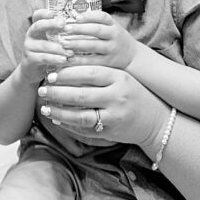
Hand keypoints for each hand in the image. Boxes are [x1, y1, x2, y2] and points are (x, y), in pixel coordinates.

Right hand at [17, 9, 70, 84]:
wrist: (32, 72)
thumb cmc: (47, 53)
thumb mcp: (51, 41)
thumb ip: (60, 34)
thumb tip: (79, 27)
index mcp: (37, 28)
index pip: (37, 16)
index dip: (44, 13)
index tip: (54, 13)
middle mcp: (30, 35)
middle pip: (38, 26)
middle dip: (51, 24)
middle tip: (63, 24)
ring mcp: (28, 48)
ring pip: (44, 45)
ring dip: (58, 48)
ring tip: (71, 51)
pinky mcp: (30, 60)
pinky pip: (43, 58)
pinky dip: (55, 59)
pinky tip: (64, 60)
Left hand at [37, 64, 169, 150]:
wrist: (156, 120)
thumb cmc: (134, 94)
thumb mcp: (122, 78)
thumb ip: (100, 73)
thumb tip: (67, 67)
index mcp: (119, 78)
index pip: (89, 72)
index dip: (68, 73)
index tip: (51, 73)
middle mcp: (117, 97)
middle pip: (82, 94)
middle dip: (58, 92)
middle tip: (42, 89)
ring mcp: (114, 116)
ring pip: (81, 115)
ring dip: (60, 111)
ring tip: (45, 107)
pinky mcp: (111, 131)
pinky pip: (85, 129)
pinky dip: (69, 124)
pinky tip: (57, 119)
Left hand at [58, 10, 138, 69]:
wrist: (133, 57)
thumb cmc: (117, 40)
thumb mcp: (112, 28)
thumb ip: (97, 23)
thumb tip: (73, 17)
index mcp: (114, 25)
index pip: (102, 17)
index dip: (89, 16)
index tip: (76, 17)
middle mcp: (114, 35)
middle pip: (97, 30)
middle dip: (80, 29)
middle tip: (65, 29)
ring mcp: (111, 49)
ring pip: (93, 45)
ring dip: (77, 44)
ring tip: (64, 43)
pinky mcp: (108, 62)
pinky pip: (92, 61)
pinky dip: (80, 60)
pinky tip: (69, 59)